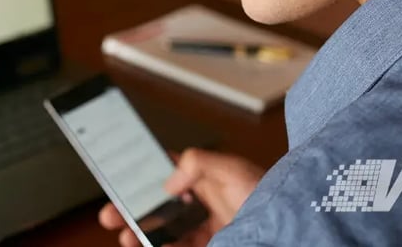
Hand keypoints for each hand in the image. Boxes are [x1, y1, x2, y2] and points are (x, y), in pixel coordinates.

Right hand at [98, 148, 264, 246]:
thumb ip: (199, 163)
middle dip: (131, 209)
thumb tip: (169, 180)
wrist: (291, 231)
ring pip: (163, 230)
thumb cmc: (271, 195)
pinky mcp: (210, 245)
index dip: (140, 174)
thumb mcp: (234, 169)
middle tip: (111, 215)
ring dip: (141, 233)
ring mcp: (205, 227)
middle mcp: (202, 201)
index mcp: (205, 176)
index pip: (165, 171)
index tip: (118, 179)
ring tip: (126, 237)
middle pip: (157, 205)